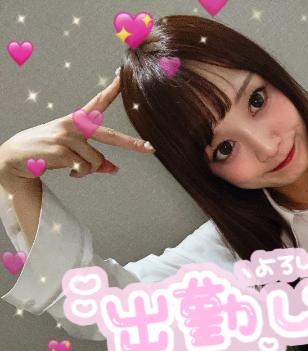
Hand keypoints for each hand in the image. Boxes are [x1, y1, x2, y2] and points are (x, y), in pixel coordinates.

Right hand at [0, 75, 153, 180]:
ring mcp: (67, 137)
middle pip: (110, 136)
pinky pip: (84, 168)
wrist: (14, 157)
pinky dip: (79, 174)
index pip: (98, 102)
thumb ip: (92, 158)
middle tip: (150, 149)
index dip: (112, 90)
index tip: (123, 76)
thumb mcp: (70, 151)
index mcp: (76, 121)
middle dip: (132, 144)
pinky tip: (68, 171)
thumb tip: (113, 169)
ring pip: (96, 161)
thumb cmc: (46, 151)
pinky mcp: (60, 150)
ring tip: (73, 168)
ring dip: (88, 170)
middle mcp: (74, 125)